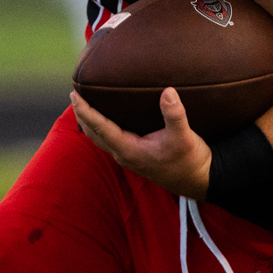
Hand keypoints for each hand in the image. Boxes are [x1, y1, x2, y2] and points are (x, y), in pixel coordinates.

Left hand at [69, 88, 211, 198]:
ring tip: (82, 105)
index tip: (74, 95)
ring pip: (100, 138)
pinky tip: (105, 118)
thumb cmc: (190, 160)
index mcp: (129, 150)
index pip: (100, 128)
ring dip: (89, 122)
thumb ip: (175, 115)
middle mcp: (124, 155)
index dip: (85, 111)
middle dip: (82, 115)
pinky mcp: (135, 156)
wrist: (199, 180)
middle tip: (73, 94)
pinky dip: (101, 127)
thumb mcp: (184, 137)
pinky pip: (109, 139)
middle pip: (94, 134)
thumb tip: (168, 92)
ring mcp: (128, 157)